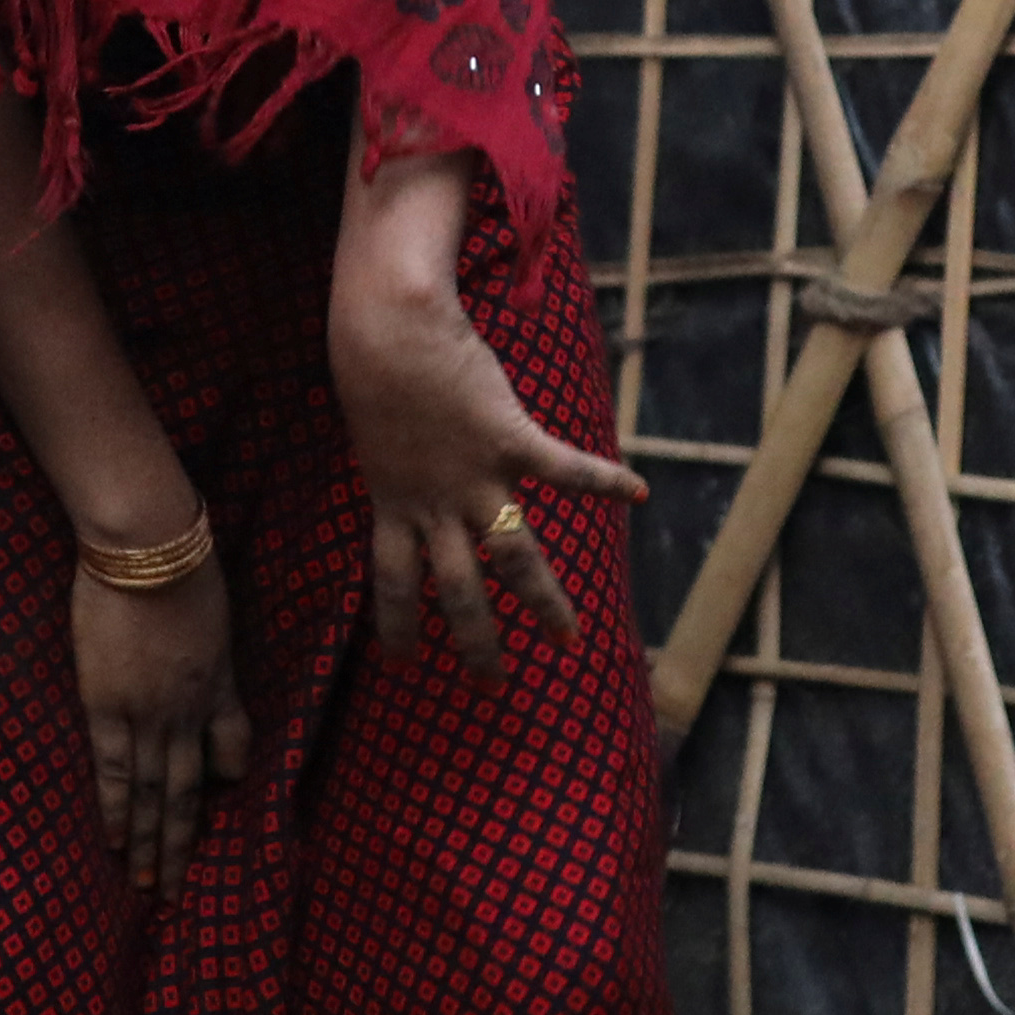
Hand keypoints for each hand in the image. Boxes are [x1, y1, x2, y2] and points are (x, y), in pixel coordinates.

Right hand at [70, 546, 250, 889]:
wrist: (147, 548)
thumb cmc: (183, 569)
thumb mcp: (216, 623)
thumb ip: (215, 673)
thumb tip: (215, 711)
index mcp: (216, 688)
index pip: (227, 753)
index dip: (221, 786)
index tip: (211, 818)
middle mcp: (189, 713)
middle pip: (189, 791)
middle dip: (183, 842)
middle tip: (176, 890)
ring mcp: (149, 714)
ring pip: (155, 792)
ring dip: (152, 842)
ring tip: (147, 884)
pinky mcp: (106, 705)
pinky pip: (115, 770)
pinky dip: (118, 810)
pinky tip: (115, 843)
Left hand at [328, 252, 644, 670]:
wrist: (391, 329)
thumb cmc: (376, 366)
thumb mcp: (376, 431)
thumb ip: (397, 462)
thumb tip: (399, 467)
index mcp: (392, 502)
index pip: (390, 582)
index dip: (396, 624)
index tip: (404, 662)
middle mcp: (434, 504)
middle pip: (457, 590)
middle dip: (476, 641)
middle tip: (492, 685)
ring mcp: (475, 477)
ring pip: (514, 556)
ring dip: (543, 600)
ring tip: (568, 635)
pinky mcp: (511, 440)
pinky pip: (565, 469)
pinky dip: (604, 480)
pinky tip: (639, 494)